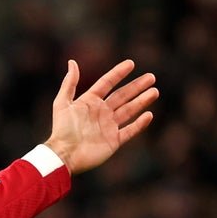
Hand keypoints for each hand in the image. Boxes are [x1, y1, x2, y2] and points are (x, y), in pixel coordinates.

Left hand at [44, 59, 157, 174]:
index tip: (131, 64)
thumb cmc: (61, 130)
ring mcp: (108, 127)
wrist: (64, 155)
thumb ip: (69, 83)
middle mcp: (101, 113)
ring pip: (129, 111)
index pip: (107, 83)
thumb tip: (72, 62)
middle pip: (122, 96)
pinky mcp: (113, 141)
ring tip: (154, 91)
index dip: (118, 73)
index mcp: (89, 102)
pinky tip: (149, 114)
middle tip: (151, 77)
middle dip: (137, 86)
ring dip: (142, 101)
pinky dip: (140, 124)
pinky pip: (130, 131)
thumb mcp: (62, 103)